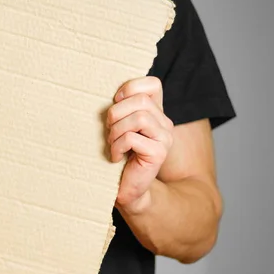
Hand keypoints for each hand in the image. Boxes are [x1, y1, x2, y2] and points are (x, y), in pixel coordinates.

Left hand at [106, 76, 173, 213]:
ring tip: (112, 144)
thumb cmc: (119, 155)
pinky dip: (117, 147)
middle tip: (109, 129)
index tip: (115, 103)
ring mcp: (165, 138)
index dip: (131, 88)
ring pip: (138, 118)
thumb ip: (121, 109)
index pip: (152, 84)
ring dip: (116, 131)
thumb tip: (110, 93)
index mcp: (156, 112)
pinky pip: (132, 138)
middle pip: (141, 100)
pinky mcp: (159, 153)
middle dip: (116, 113)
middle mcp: (165, 123)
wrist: (127, 189)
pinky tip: (116, 157)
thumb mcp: (119, 126)